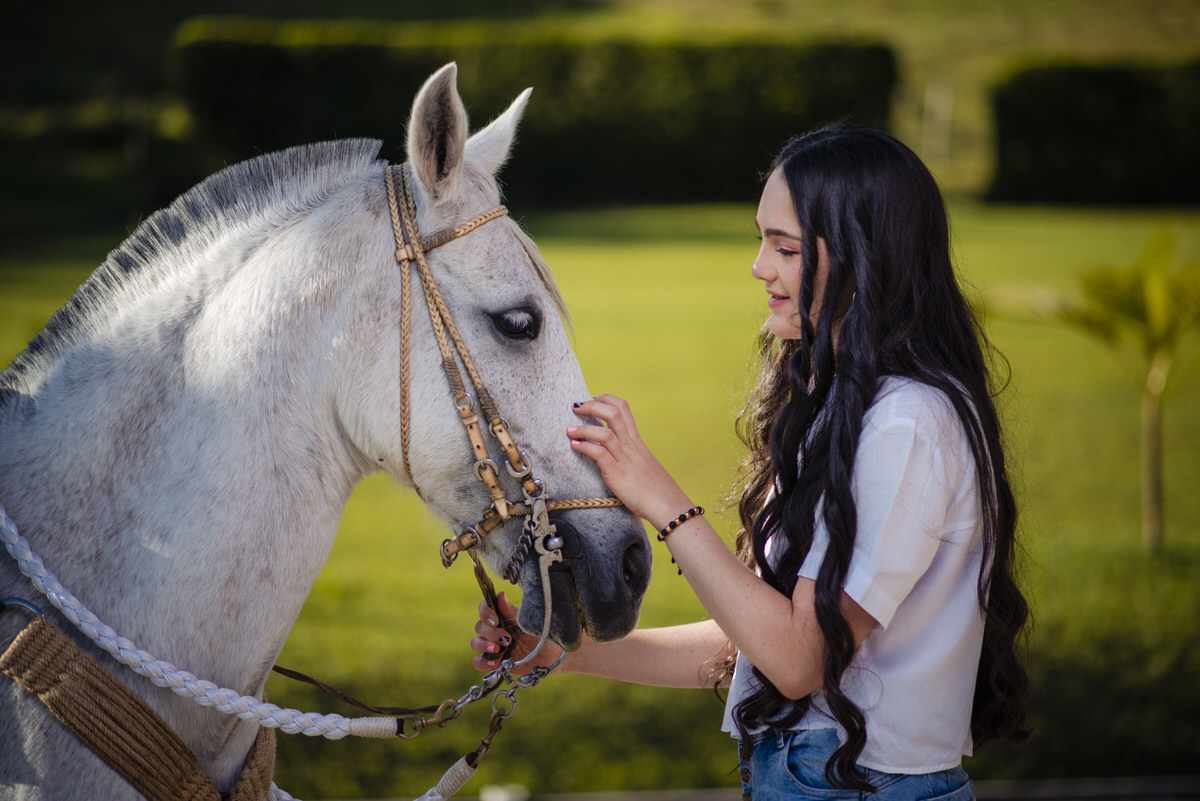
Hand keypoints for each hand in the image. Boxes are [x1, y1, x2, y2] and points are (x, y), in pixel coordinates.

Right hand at [470, 592, 564, 674]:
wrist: (553, 657)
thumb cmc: (544, 635)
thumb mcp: (530, 623)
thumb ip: (512, 612)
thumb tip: (500, 595)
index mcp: (503, 616)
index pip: (485, 608)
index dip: (485, 612)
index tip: (495, 619)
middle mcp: (496, 630)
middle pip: (479, 626)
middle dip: (490, 633)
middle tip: (506, 638)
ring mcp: (494, 646)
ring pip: (476, 642)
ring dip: (483, 646)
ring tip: (498, 650)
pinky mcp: (494, 662)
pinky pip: (478, 662)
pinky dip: (482, 663)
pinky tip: (494, 663)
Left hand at [569, 394, 692, 527]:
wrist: (667, 505)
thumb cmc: (655, 488)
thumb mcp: (643, 464)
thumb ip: (631, 455)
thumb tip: (617, 454)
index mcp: (637, 441)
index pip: (623, 408)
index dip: (605, 399)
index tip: (591, 400)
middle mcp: (631, 446)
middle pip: (613, 413)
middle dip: (591, 405)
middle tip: (576, 407)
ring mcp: (624, 459)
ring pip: (604, 433)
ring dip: (583, 429)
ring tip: (569, 430)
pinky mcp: (617, 474)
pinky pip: (599, 455)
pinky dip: (585, 447)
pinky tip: (575, 447)